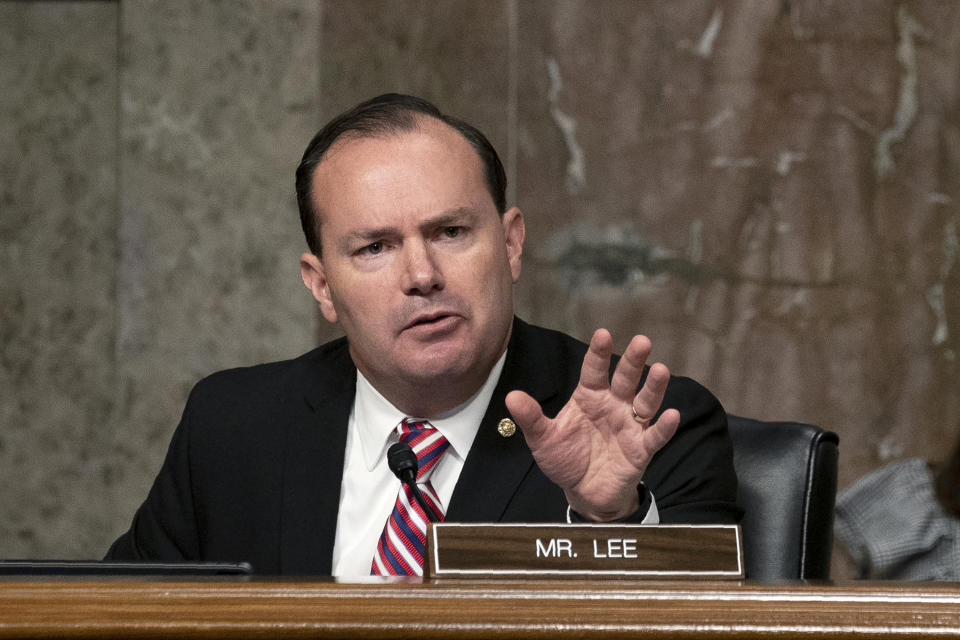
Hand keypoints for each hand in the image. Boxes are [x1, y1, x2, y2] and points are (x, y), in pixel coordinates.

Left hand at [505, 329, 679, 520]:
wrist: (583, 492)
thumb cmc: (565, 459)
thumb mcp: (543, 439)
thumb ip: (531, 418)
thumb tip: (511, 396)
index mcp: (589, 397)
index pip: (594, 371)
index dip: (598, 353)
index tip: (603, 334)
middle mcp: (613, 405)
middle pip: (625, 379)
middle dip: (633, 361)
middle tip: (642, 341)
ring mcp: (629, 426)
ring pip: (645, 402)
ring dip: (654, 387)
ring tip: (661, 370)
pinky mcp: (641, 449)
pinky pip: (655, 436)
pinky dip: (664, 427)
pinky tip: (672, 415)